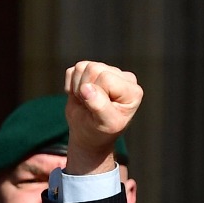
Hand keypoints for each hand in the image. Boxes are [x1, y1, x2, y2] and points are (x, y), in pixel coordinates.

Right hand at [62, 61, 142, 175]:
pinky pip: (73, 70)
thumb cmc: (100, 132)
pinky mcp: (91, 71)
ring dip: (77, 88)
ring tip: (86, 102)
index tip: (97, 110)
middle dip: (85, 90)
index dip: (95, 94)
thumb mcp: (105, 124)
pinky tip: (81, 96)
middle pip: (93, 69)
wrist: (88, 134)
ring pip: (82, 67)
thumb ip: (100, 106)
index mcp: (132, 90)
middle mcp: (122, 77)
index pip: (106, 78)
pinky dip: (71, 86)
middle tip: (90, 107)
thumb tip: (86, 88)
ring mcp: (107, 71)